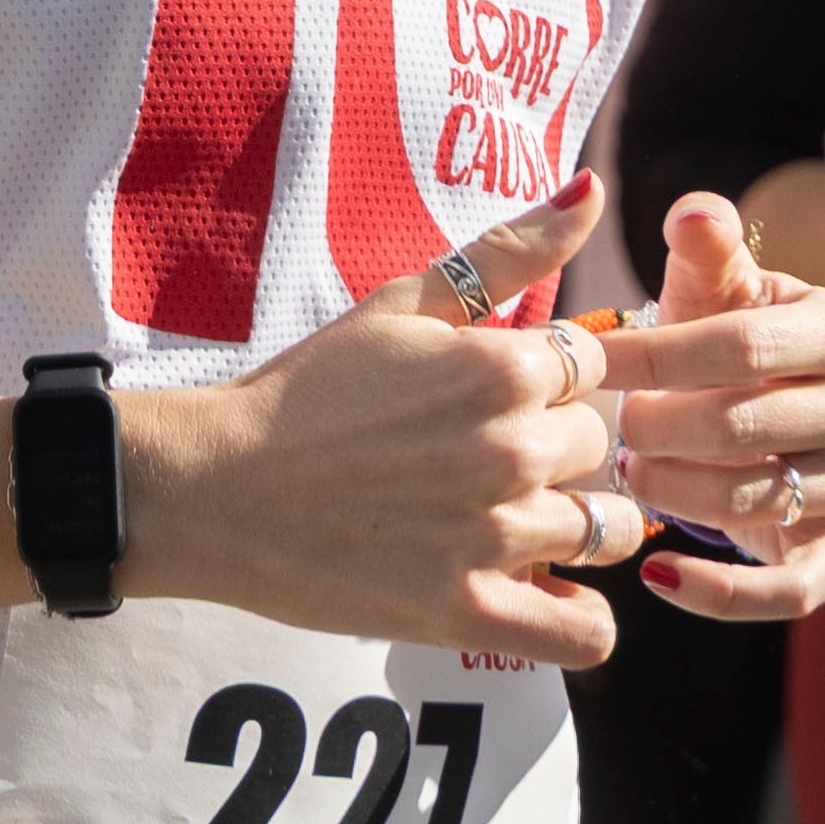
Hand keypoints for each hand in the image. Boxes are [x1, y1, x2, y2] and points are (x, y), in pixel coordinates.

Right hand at [125, 182, 645, 665]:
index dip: (555, 379)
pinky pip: (584, 634)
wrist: (214, 486)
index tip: (509, 395)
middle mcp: (512, 449)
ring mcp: (493, 536)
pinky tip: (545, 597)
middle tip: (493, 459)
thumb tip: (590, 189)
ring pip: (610, 532)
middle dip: (561, 450)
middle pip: (602, 446)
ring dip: (578, 527)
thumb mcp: (400, 302)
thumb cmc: (305, 390)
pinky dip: (581, 620)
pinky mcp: (465, 612)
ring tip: (518, 523)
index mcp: (501, 366)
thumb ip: (507, 251)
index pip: (596, 366)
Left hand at [599, 193, 824, 619]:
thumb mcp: (715, 291)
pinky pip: (793, 589)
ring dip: (676, 493)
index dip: (658, 353)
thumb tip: (693, 213)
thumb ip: (705, 250)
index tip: (588, 361)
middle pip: (749, 424)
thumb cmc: (727, 341)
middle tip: (606, 427)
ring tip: (625, 476)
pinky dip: (722, 593)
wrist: (767, 412)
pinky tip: (658, 575)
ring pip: (761, 500)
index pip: (745, 345)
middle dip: (661, 426)